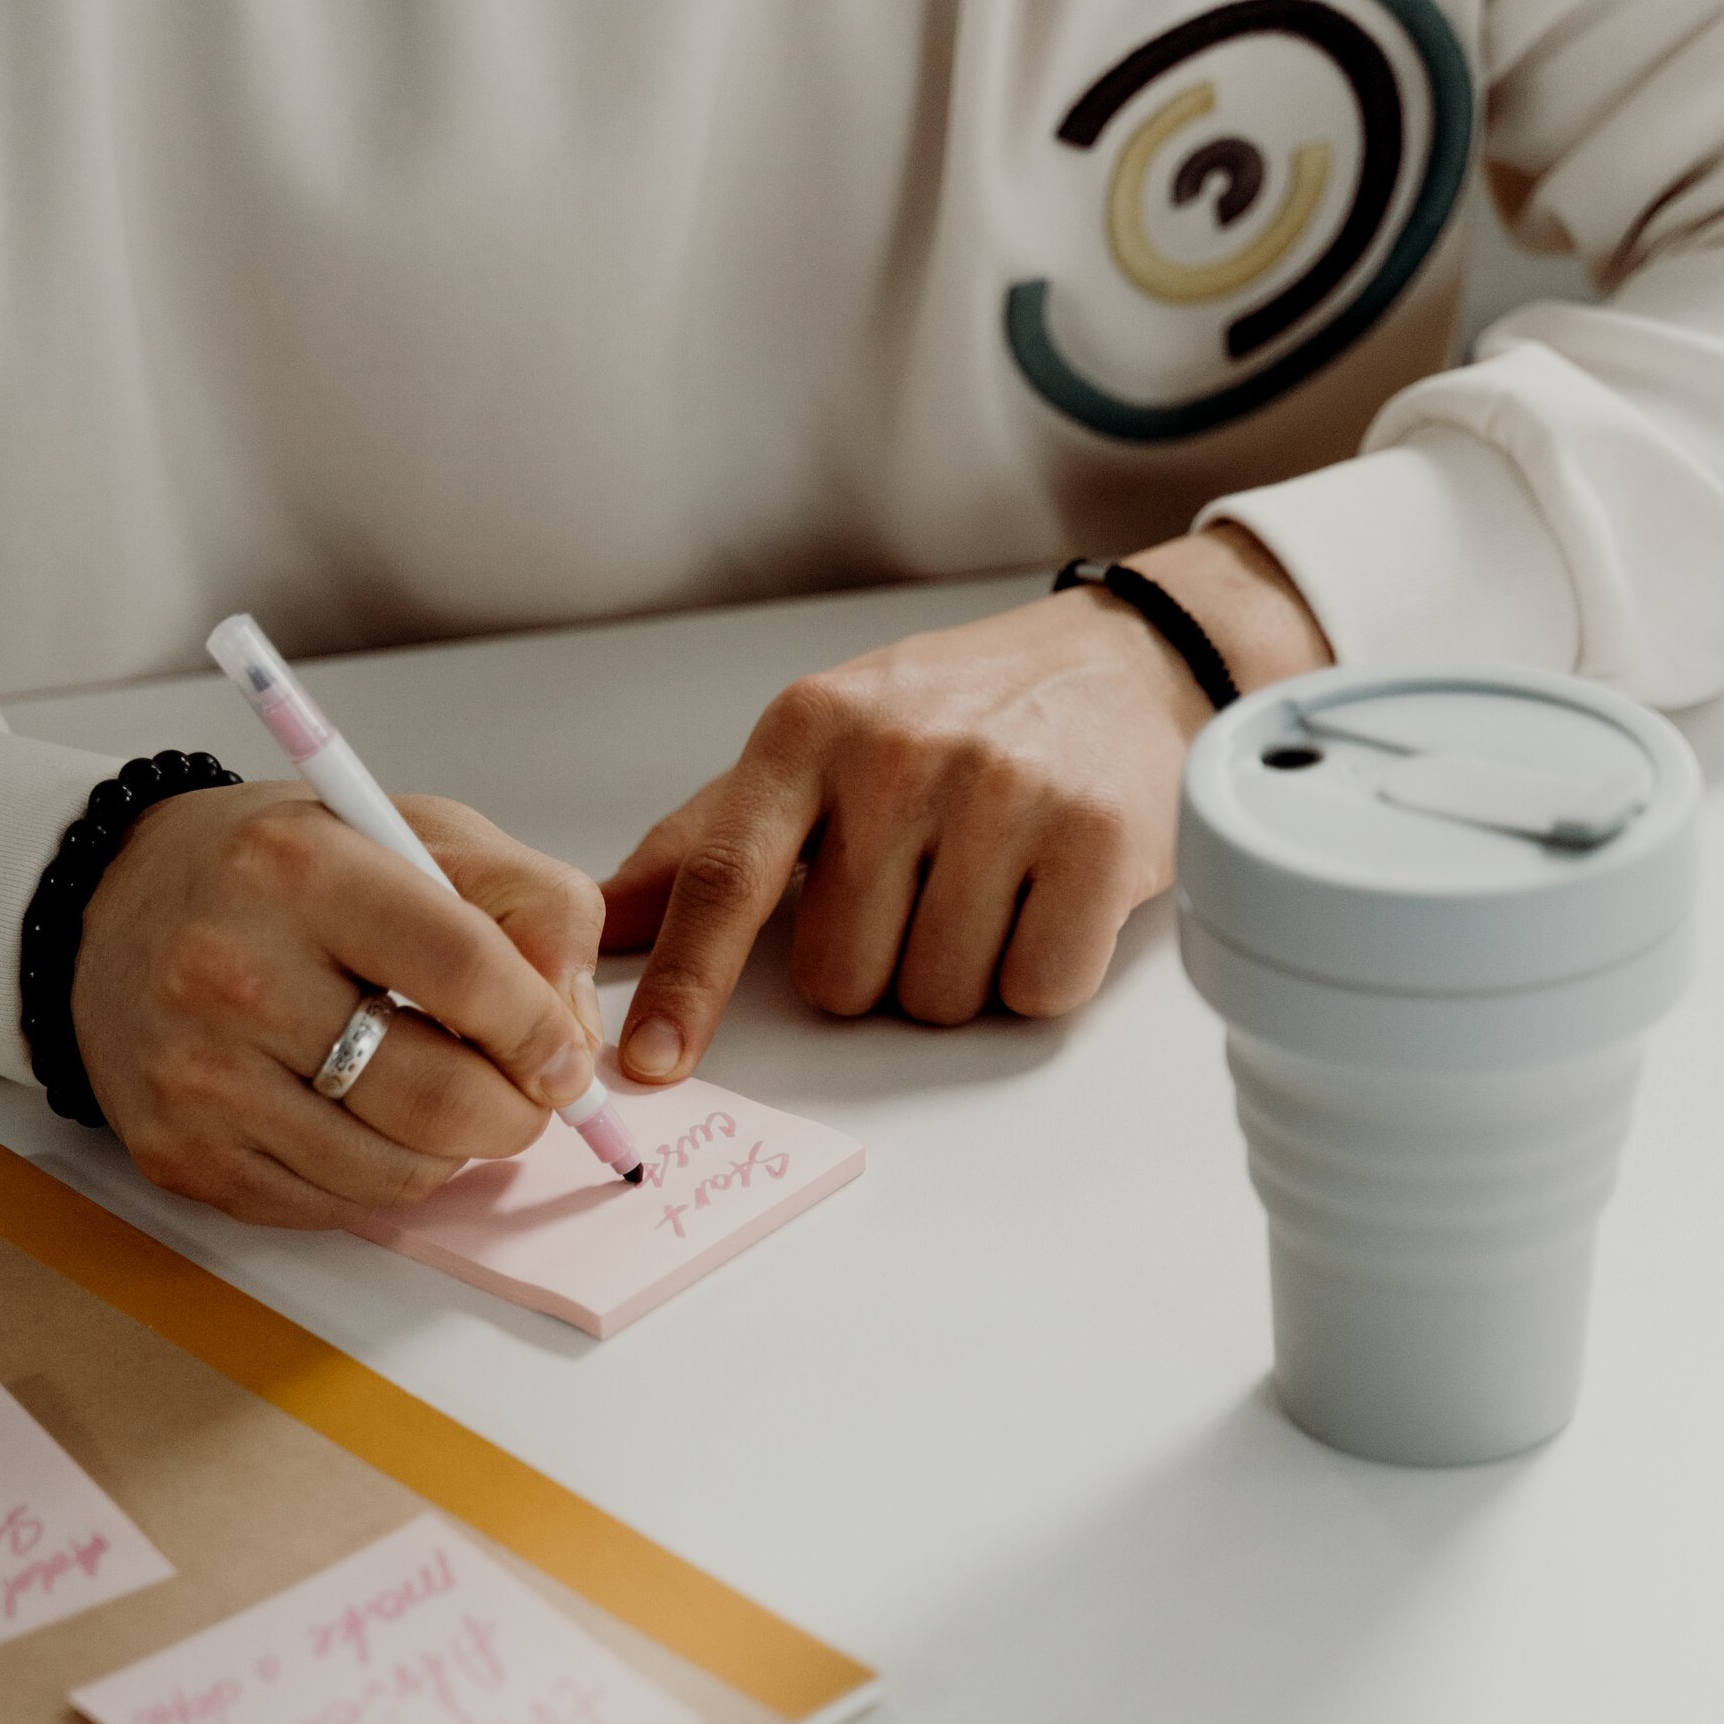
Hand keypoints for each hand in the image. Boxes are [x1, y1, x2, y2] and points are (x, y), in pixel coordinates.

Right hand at [72, 783, 607, 1226]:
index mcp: (300, 871)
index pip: (467, 972)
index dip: (543, 1031)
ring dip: (448, 1151)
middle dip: (515, 1114)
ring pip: (396, 1174)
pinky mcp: (181, 1155)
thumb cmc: (281, 870)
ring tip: (432, 1094)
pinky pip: (333, 1208)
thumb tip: (574, 1033)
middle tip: (523, 1096)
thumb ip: (527, 905)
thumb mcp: (415, 832)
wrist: (114, 907)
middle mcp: (233, 973)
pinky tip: (359, 1117)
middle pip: (439, 1098)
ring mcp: (199, 1077)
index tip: (565, 1057)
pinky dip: (376, 1178)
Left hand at [602, 528, 1331, 1078]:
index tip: (653, 1062)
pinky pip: (1035, 990)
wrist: (1122, 661)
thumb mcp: (819, 749)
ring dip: (960, 974)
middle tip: (925, 889)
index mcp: (808, 730)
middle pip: (842, 977)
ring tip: (991, 886)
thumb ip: (706, 843)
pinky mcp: (1097, 837)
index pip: (725, 878)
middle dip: (879, 966)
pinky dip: (1039, 974)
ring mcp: (1002, 792)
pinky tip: (1047, 900)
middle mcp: (898, 753)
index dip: (688, 983)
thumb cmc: (955, 715)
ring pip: (937, 998)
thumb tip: (601, 924)